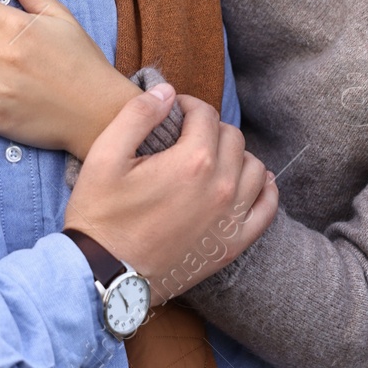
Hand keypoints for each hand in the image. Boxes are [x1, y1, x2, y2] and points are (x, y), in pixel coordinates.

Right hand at [66, 88, 277, 300]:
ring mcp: (231, 219)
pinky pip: (266, 208)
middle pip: (232, 138)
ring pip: (254, 168)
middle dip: (210, 129)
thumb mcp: (105, 155)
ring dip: (235, 156)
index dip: (188, 106)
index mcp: (192, 161)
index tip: (173, 112)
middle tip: (186, 135)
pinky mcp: (232, 245)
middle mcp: (221, 187)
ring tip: (212, 159)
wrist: (103, 275)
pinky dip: (264, 190)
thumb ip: (138, 115)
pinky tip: (249, 183)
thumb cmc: (100, 215)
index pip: (205, 114)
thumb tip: (166, 91)